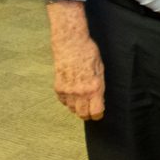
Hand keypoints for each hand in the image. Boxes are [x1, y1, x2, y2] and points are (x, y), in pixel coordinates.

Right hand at [46, 0, 105, 119]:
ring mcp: (67, 91)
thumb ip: (99, 86)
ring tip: (81, 98)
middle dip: (88, 114)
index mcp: (94, 88)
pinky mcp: (58, 88)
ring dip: (77, 107)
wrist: (71, 44)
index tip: (99, 112)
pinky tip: (72, 92)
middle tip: (90, 109)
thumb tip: (99, 100)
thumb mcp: (101, 70)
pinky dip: (68, 100)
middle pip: (83, 114)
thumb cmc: (89, 54)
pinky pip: (63, 101)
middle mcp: (80, 92)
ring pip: (72, 109)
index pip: (96, 112)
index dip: (98, 114)